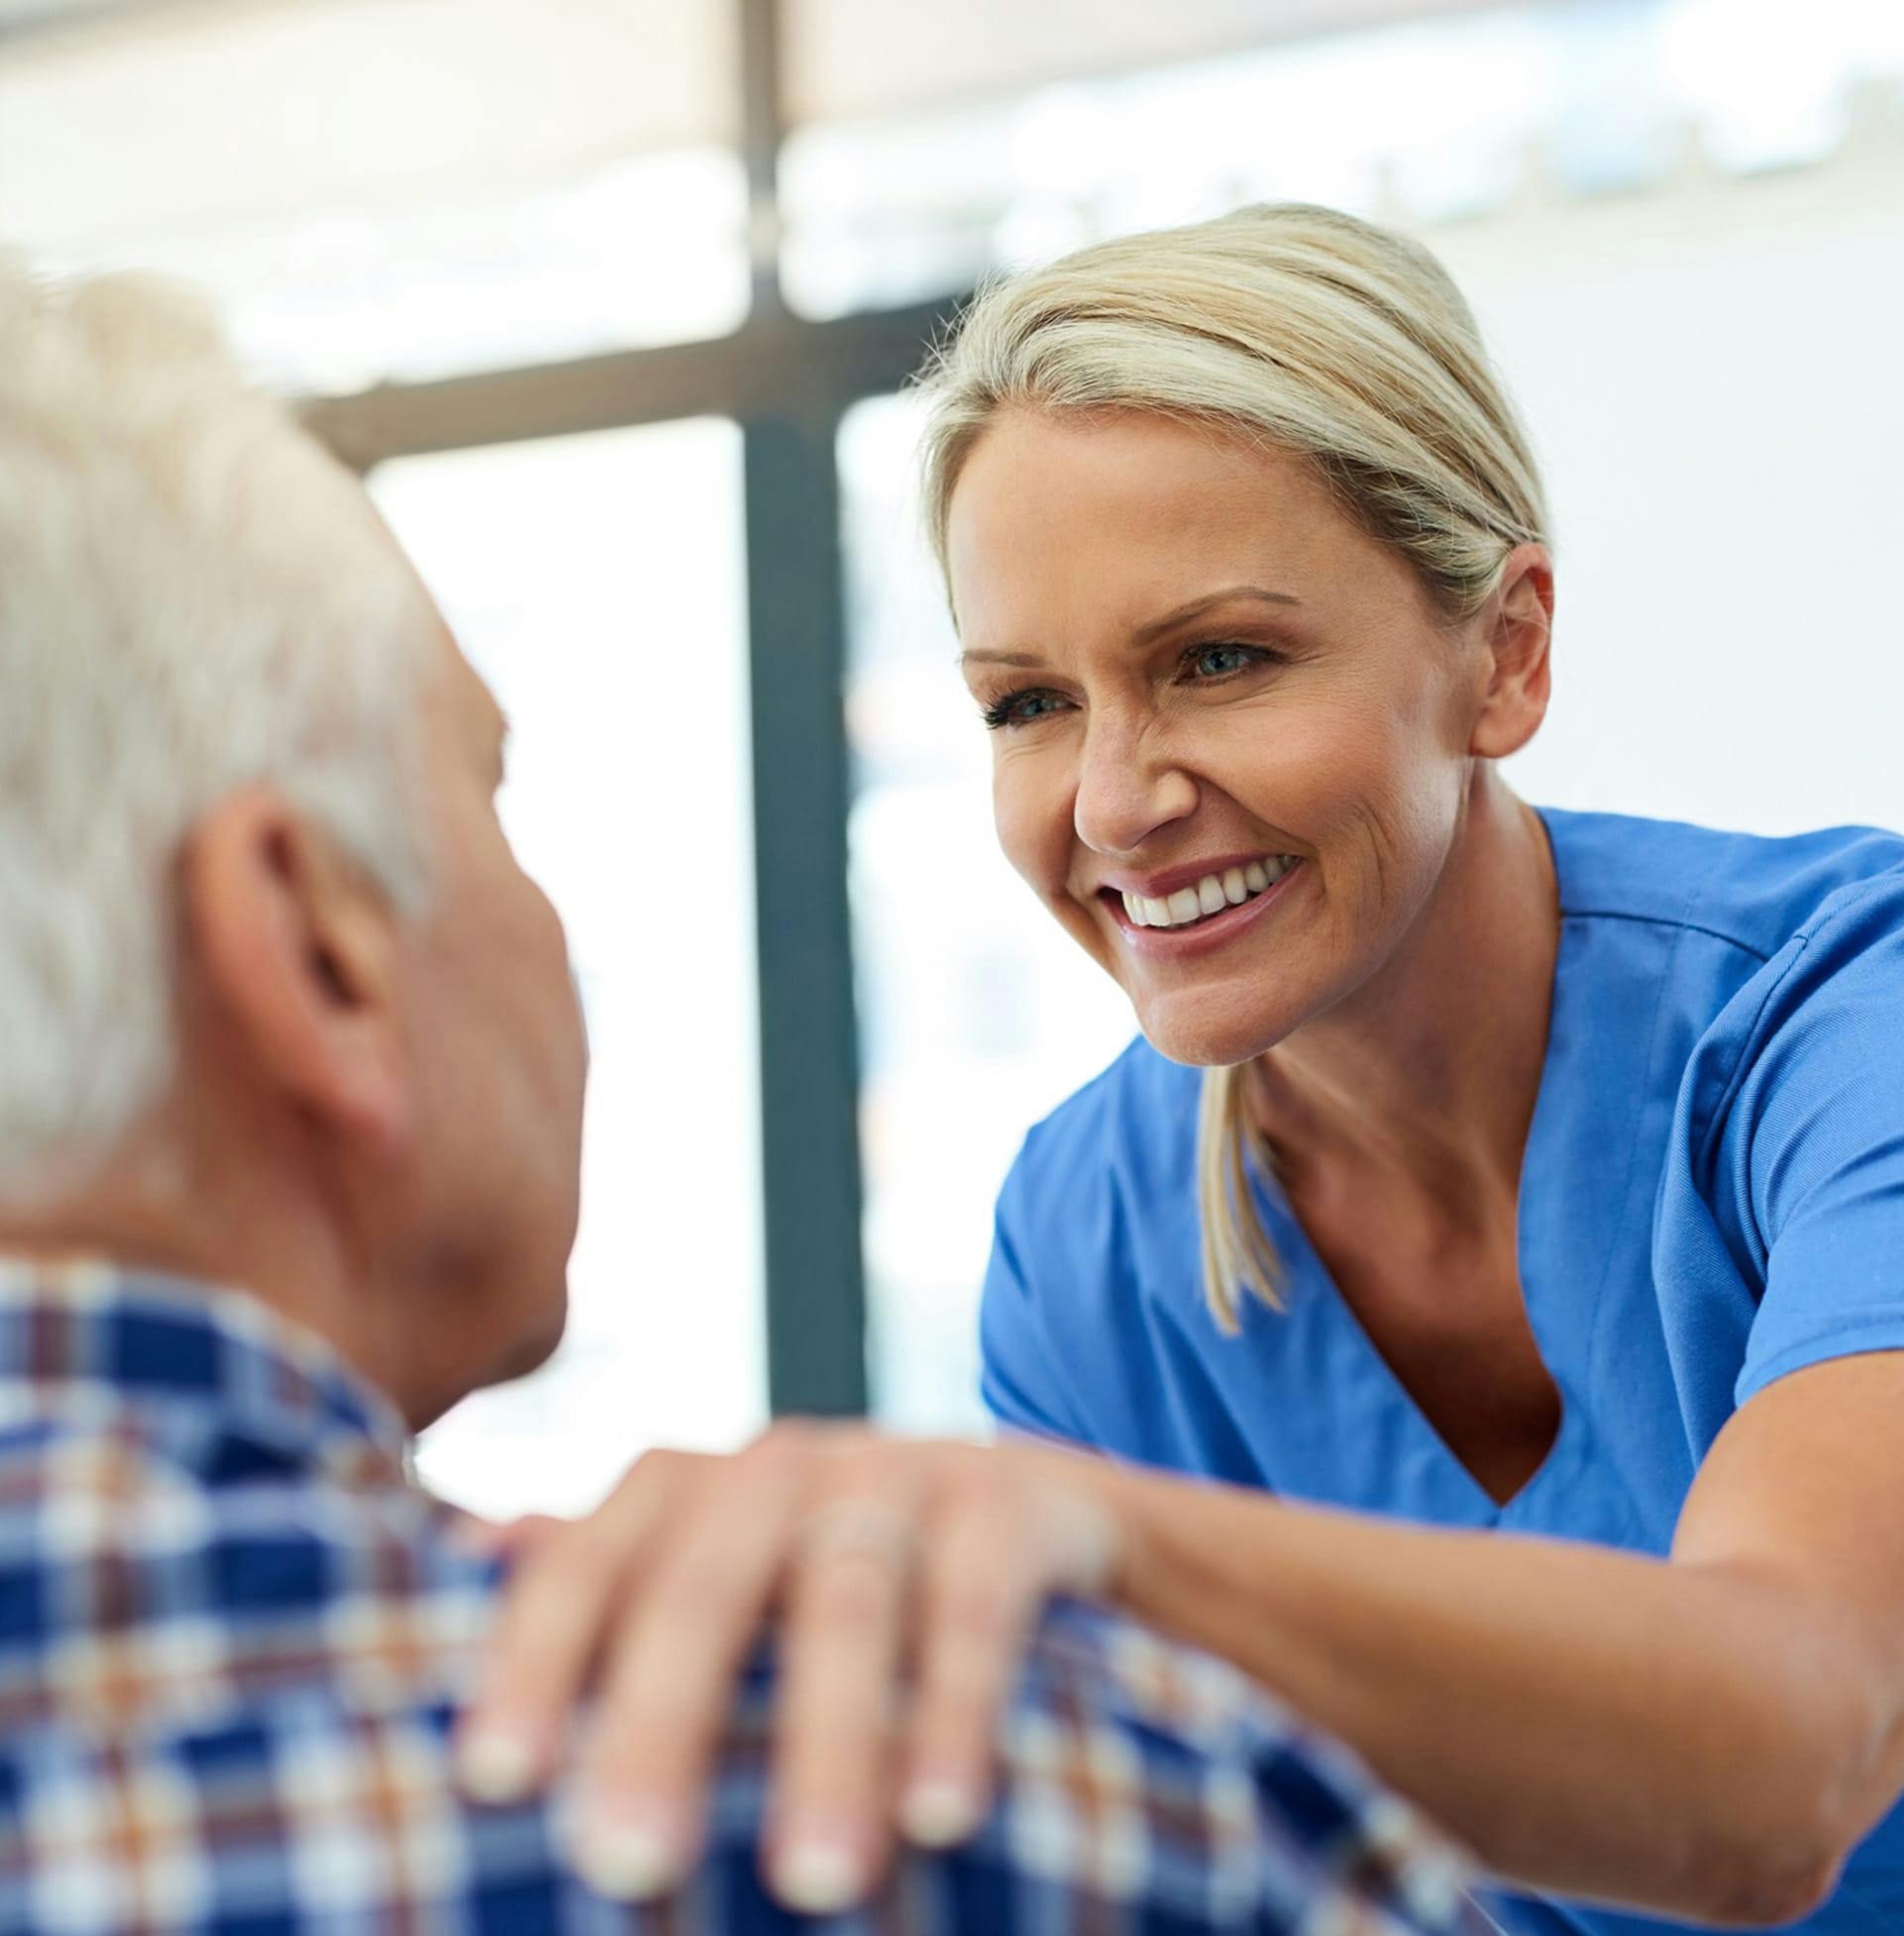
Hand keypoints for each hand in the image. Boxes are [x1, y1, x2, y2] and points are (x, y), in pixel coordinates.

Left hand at [451, 1422, 1123, 1911]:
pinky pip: (977, 1602)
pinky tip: (944, 1813)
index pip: (587, 1564)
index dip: (537, 1659)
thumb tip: (450, 1568)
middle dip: (664, 1721)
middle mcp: (778, 1468)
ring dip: (827, 1740)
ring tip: (811, 1882)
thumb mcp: (714, 1576)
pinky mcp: (1006, 1501)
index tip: (492, 1777)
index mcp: (684, 1492)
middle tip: (625, 1864)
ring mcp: (895, 1472)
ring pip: (846, 1596)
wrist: (1025, 1515)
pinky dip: (958, 1703)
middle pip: (705, 1583)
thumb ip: (603, 1582)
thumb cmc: (825, 1577)